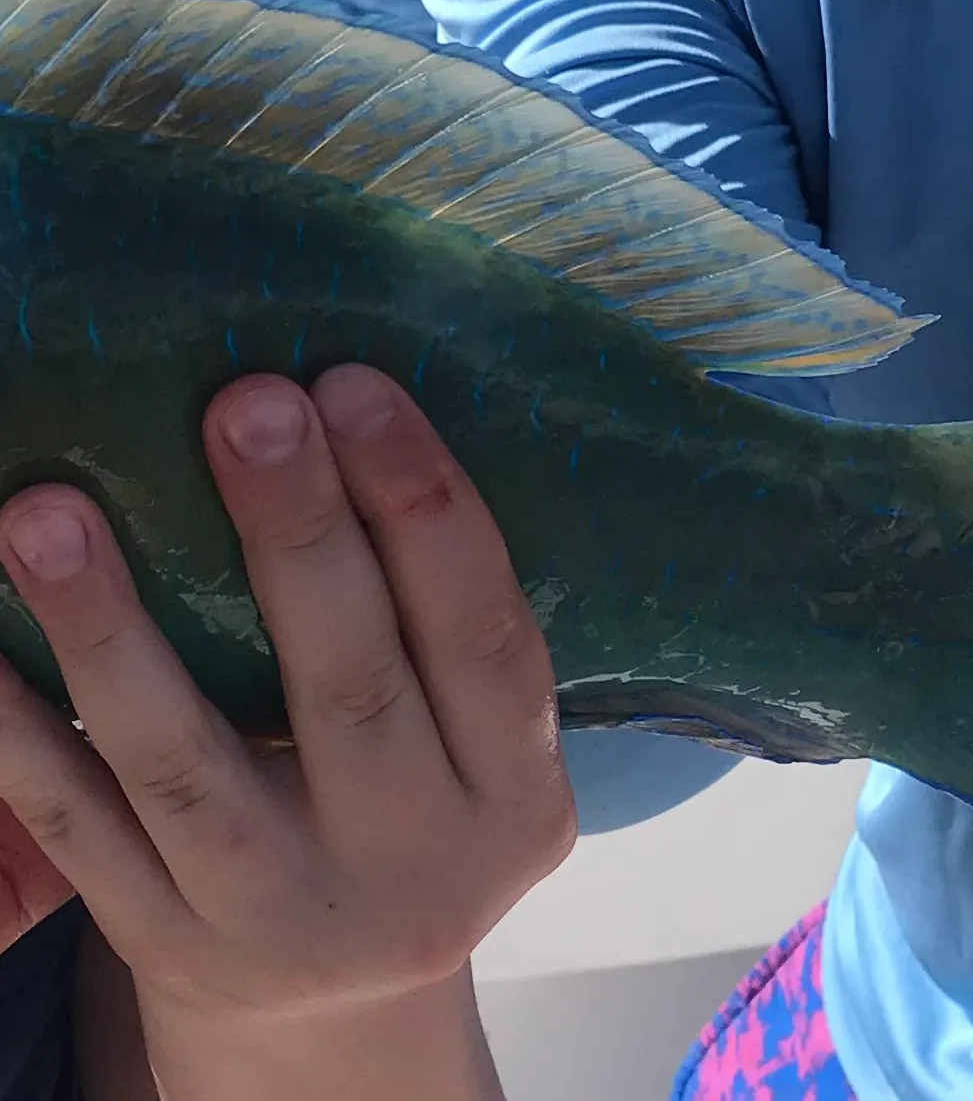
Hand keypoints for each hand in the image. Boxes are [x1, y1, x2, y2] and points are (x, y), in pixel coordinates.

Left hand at [0, 365, 575, 1098]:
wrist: (349, 994)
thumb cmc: (422, 808)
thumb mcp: (480, 747)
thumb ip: (445, 638)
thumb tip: (353, 443)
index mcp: (515, 792)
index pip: (486, 639)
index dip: (425, 509)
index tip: (354, 386)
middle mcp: (416, 861)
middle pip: (351, 687)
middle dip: (299, 536)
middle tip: (246, 404)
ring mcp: (284, 913)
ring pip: (186, 764)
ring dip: (114, 631)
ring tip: (48, 511)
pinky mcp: (171, 941)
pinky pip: (82, 833)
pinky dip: (24, 739)